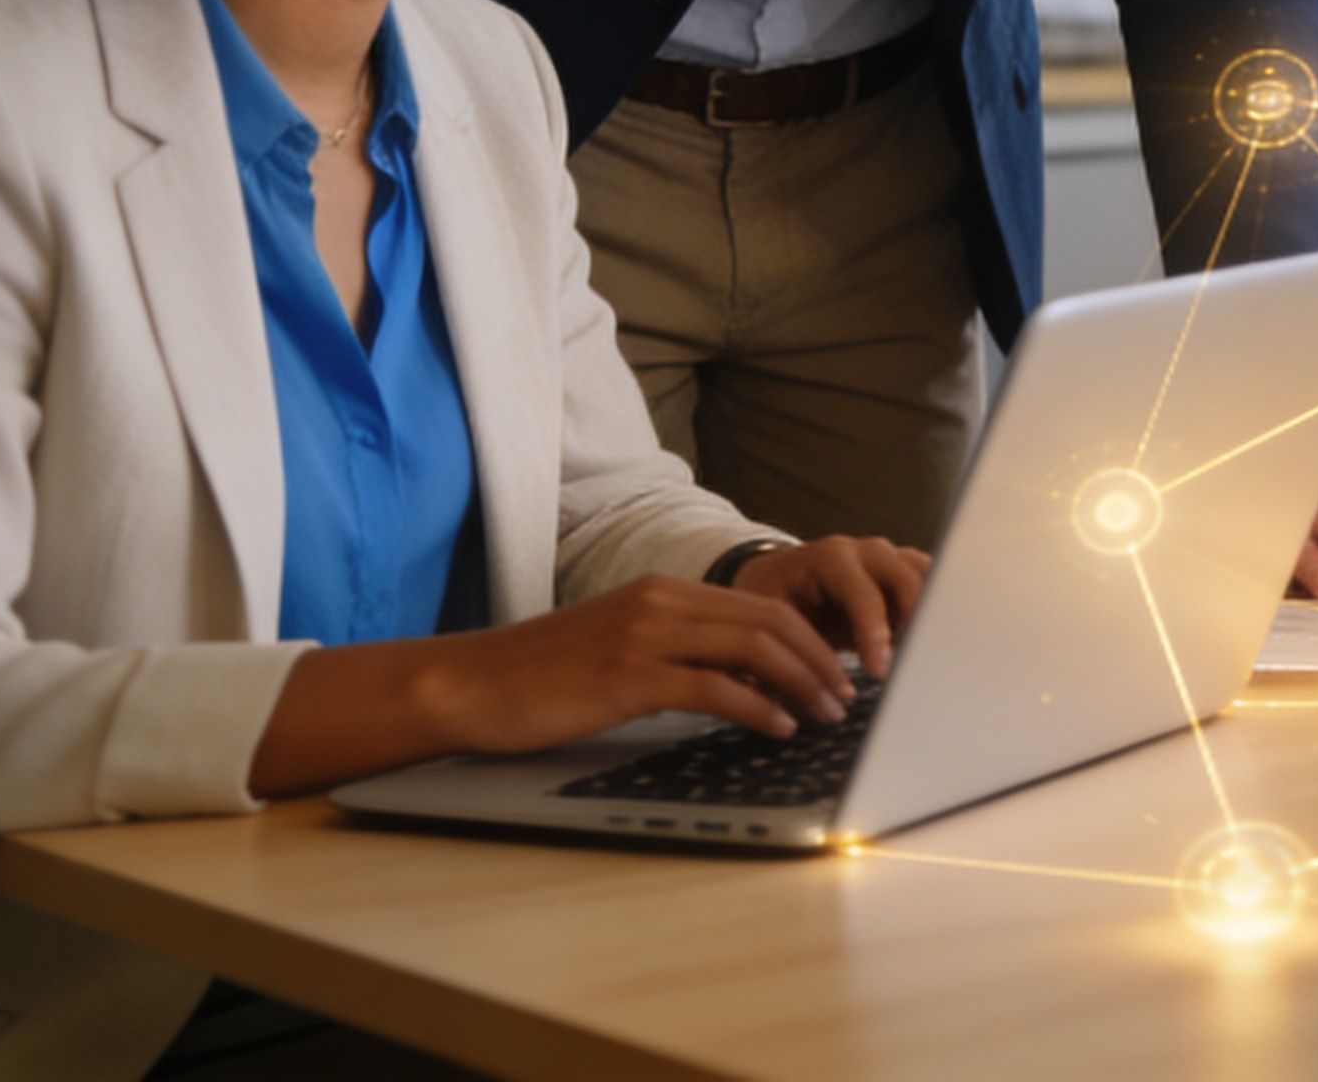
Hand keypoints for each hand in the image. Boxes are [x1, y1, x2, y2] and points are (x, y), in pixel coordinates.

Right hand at [414, 575, 858, 750]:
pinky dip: (757, 707)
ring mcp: (645, 635)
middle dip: (820, 659)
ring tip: (825, 715)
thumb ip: (679, 653)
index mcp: (665, 591)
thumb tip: (743, 683)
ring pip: (752, 647)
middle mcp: (661, 602)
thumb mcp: (622, 648)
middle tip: (846, 698)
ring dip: (801, 682)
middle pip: (771, 620)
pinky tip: (777, 727)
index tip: (836, 672)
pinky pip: (713, 686)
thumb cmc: (543, 675)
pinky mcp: (628, 676)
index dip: (811, 637)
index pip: (762, 604)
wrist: (471, 683)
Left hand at [727, 536, 930, 674]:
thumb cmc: (776, 599)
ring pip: (930, 578)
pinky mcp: (905, 573)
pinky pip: (934, 586)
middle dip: (915, 624)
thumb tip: (796, 701)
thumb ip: (788, 654)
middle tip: (912, 666)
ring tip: (920, 656)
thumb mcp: (772, 622)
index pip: (865, 595)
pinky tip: (922, 645)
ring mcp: (891, 559)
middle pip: (909, 579)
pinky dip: (934, 614)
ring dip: (929, 617)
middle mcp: (868, 552)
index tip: (880, 672)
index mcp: (832, 559)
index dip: (875, 635)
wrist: (780, 577)